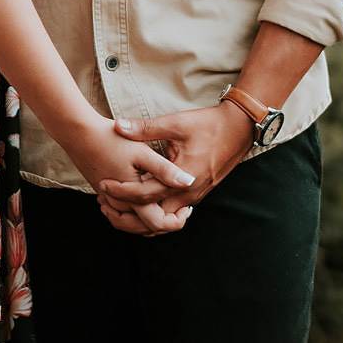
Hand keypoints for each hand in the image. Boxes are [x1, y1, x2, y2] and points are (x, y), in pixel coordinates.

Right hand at [64, 116, 195, 235]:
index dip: (177, 221)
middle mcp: (120, 205)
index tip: (188, 208)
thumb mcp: (141, 151)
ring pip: (133, 222)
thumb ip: (164, 169)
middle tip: (181, 208)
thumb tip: (189, 182)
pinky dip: (135, 211)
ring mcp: (110, 201)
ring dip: (150, 218)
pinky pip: (123, 212)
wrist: (78, 133)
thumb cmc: (110, 139)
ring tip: (166, 202)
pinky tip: (144, 196)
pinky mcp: (104, 193)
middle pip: (146, 228)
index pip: (159, 224)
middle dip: (166, 221)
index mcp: (133, 198)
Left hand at [96, 102, 254, 233]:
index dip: (121, 192)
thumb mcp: (175, 123)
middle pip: (153, 218)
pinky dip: (155, 210)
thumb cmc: (208, 125)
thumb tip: (118, 126)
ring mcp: (194, 197)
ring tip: (120, 202)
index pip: (144, 196)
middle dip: (129, 214)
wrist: (239, 129)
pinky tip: (142, 197)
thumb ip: (146, 128)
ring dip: (142, 214)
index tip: (103, 184)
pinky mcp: (196, 194)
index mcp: (181, 179)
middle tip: (107, 202)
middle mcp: (188, 194)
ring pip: (164, 219)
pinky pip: (172, 211)